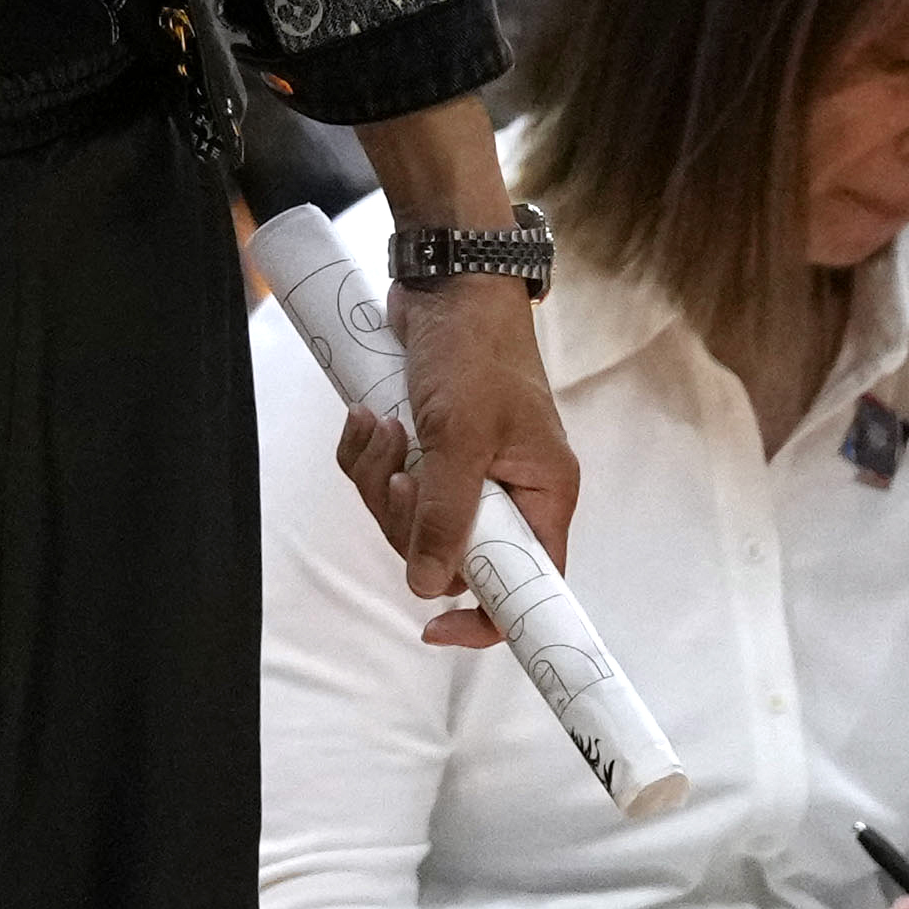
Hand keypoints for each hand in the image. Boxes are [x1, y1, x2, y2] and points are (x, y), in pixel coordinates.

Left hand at [343, 277, 580, 652]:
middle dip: (408, 520)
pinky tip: (366, 417)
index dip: (487, 618)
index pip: (529, 586)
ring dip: (381, 478)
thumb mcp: (461, 436)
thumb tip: (428, 588)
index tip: (435, 629)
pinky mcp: (427, 446)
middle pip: (450, 556)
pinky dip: (369, 454)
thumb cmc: (474, 351)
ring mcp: (465, 470)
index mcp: (542, 496)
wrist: (447, 280)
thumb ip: (447, 515)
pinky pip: (387, 480)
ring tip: (381, 427)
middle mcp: (509, 491)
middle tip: (403, 475)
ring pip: (409, 519)